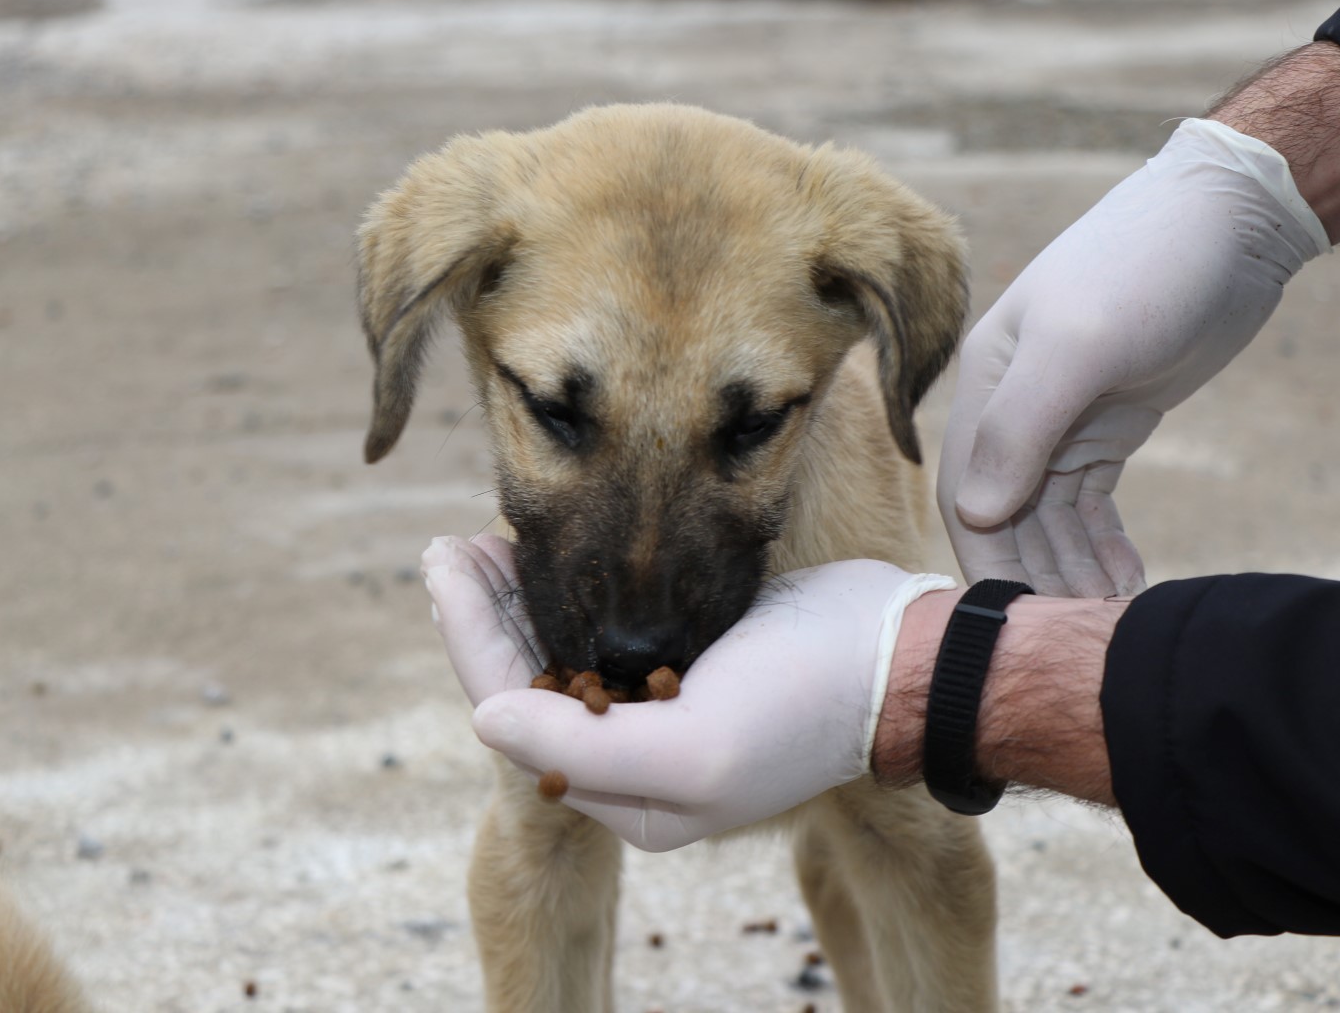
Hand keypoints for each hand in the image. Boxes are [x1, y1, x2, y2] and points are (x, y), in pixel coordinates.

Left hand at [421, 534, 953, 851]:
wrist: (900, 660)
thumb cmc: (805, 700)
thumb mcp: (695, 745)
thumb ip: (583, 747)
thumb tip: (483, 722)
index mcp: (628, 795)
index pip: (515, 713)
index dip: (470, 637)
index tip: (439, 564)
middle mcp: (633, 761)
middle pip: (528, 683)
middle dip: (483, 615)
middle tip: (447, 547)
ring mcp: (658, 711)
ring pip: (559, 654)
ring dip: (516, 601)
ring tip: (476, 544)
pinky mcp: (685, 665)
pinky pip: (599, 632)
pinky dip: (564, 595)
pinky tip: (542, 558)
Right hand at [939, 118, 1329, 596]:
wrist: (1228, 221)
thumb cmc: (1145, 268)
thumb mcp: (1079, 345)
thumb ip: (1019, 428)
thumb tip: (973, 514)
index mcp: (986, 384)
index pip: (967, 490)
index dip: (988, 558)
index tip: (1017, 618)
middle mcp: (1013, 406)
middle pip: (1006, 513)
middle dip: (1034, 574)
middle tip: (1073, 632)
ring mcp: (1061, 418)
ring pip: (1049, 516)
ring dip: (1072, 568)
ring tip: (1107, 618)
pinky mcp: (1106, 426)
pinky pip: (1089, 504)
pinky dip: (1101, 545)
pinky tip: (1125, 581)